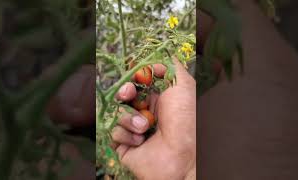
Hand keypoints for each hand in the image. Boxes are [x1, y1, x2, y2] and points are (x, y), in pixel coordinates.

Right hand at [112, 58, 195, 179]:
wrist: (183, 157)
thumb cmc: (185, 119)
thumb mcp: (182, 84)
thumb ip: (169, 64)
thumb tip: (160, 49)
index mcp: (157, 98)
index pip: (135, 82)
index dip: (130, 78)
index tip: (132, 78)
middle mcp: (144, 111)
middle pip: (122, 95)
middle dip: (124, 93)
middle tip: (128, 95)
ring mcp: (133, 129)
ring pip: (115, 113)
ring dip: (128, 118)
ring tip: (144, 127)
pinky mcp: (124, 145)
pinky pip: (112, 133)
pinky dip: (125, 135)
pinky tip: (139, 141)